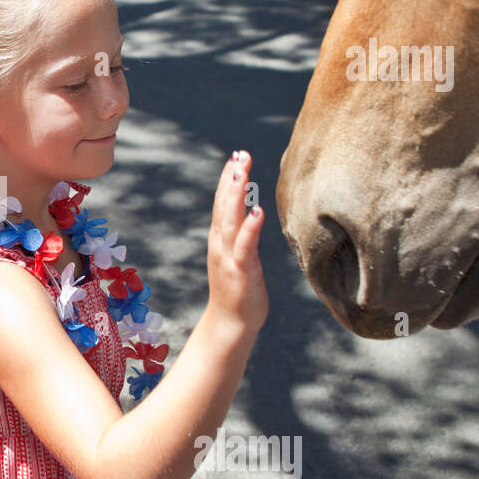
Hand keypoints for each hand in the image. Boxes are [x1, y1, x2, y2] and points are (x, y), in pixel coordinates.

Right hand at [206, 150, 267, 333]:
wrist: (230, 323)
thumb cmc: (238, 290)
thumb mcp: (237, 255)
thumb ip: (240, 234)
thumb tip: (249, 211)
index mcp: (220, 238)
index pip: (222, 202)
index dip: (227, 178)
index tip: (236, 155)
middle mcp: (220, 243)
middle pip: (223, 205)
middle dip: (230, 178)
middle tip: (239, 154)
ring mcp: (228, 257)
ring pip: (230, 220)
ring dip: (235, 196)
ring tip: (241, 173)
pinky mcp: (241, 271)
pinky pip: (245, 246)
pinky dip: (250, 228)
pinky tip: (257, 211)